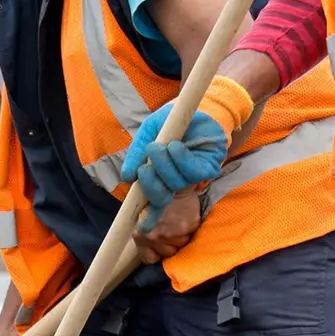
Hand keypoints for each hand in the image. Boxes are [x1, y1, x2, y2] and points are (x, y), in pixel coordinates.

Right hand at [119, 106, 230, 229]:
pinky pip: (191, 173)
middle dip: (150, 184)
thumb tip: (127, 178)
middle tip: (145, 167)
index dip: (148, 217)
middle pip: (160, 198)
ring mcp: (192, 177)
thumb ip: (136, 154)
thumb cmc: (172, 121)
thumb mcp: (148, 133)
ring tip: (162, 146)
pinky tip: (175, 147)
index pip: (154, 203)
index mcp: (160, 178)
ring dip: (164, 165)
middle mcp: (176, 182)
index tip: (141, 228)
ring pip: (174, 184)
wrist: (199, 106)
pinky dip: (180, 159)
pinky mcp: (207, 168)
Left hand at [133, 192, 202, 264]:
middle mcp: (157, 236)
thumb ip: (143, 228)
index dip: (154, 252)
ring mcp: (175, 232)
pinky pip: (191, 235)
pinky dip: (189, 228)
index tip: (157, 245)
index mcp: (141, 233)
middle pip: (167, 253)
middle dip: (168, 244)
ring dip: (180, 236)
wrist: (171, 176)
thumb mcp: (139, 211)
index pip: (149, 258)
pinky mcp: (190, 226)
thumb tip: (146, 238)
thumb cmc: (153, 191)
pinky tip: (185, 216)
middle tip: (169, 228)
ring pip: (180, 245)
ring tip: (177, 221)